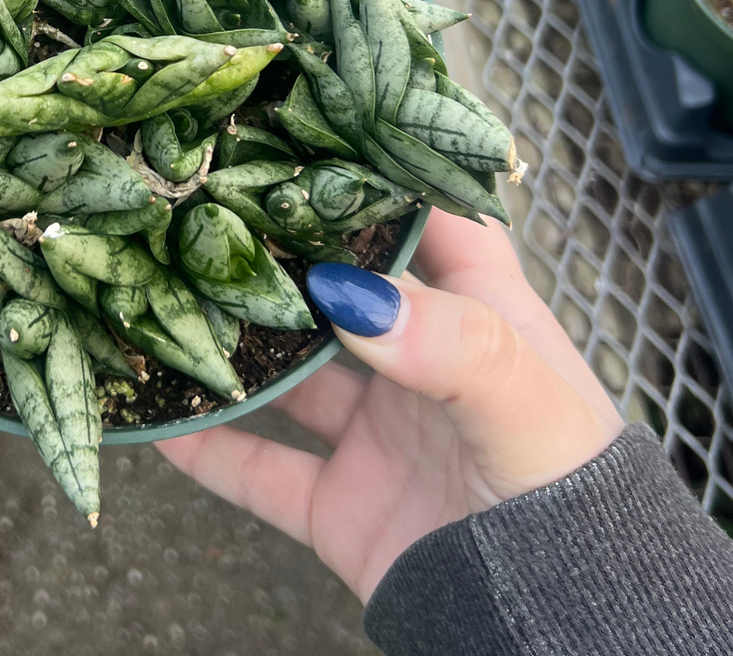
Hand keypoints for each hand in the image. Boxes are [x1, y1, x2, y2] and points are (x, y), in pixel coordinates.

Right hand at [158, 210, 623, 602]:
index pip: (426, 219)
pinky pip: (258, 469)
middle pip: (336, 288)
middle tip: (205, 201)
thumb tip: (352, 293)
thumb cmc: (576, 506)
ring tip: (166, 297)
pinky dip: (207, 446)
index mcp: (477, 317)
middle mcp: (418, 361)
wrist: (565, 634)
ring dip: (232, 344)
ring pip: (285, 372)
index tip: (306, 126)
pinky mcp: (339, 504)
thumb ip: (451, 344)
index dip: (375, 170)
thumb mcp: (528, 406)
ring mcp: (373, 432)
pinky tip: (156, 418)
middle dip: (278, 251)